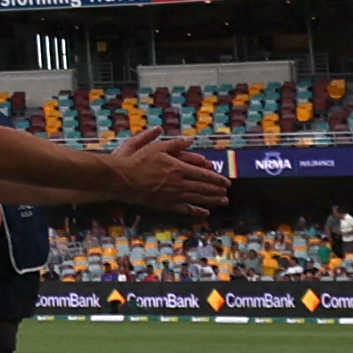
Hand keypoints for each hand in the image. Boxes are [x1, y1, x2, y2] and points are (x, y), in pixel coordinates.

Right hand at [99, 129, 227, 218]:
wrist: (124, 179)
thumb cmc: (139, 160)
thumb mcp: (157, 147)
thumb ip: (176, 144)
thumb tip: (192, 140)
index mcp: (179, 168)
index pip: (203, 174)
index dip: (216, 178)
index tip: (226, 181)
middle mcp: (179, 183)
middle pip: (203, 187)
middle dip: (217, 190)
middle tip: (227, 192)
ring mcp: (174, 195)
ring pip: (197, 198)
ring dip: (212, 200)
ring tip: (223, 202)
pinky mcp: (166, 204)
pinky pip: (185, 209)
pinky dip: (197, 211)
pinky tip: (205, 213)